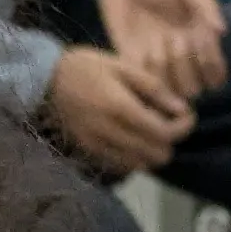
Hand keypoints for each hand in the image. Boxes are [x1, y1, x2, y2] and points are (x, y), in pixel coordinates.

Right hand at [46, 40, 193, 175]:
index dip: (183, 126)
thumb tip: (181, 109)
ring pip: (141, 165)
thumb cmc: (86, 67)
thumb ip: (154, 88)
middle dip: (169, 139)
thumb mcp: (122, 66)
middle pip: (157, 155)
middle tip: (166, 120)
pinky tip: (131, 137)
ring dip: (152, 150)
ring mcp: (98, 147)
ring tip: (148, 128)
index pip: (165, 133)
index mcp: (121, 108)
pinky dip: (134, 156)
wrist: (44, 80)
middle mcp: (111, 133)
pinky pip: (122, 165)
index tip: (186, 114)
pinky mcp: (89, 152)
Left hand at [98, 0, 230, 101]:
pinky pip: (142, 82)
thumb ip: (204, 6)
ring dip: (163, 71)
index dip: (212, 70)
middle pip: (193, 87)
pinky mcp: (134, 62)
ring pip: (168, 88)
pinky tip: (139, 53)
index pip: (214, 71)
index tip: (202, 49)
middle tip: (175, 43)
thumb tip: (222, 31)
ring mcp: (158, 62)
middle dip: (186, 70)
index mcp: (199, 39)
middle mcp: (182, 56)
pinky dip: (142, 74)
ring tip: (154, 47)